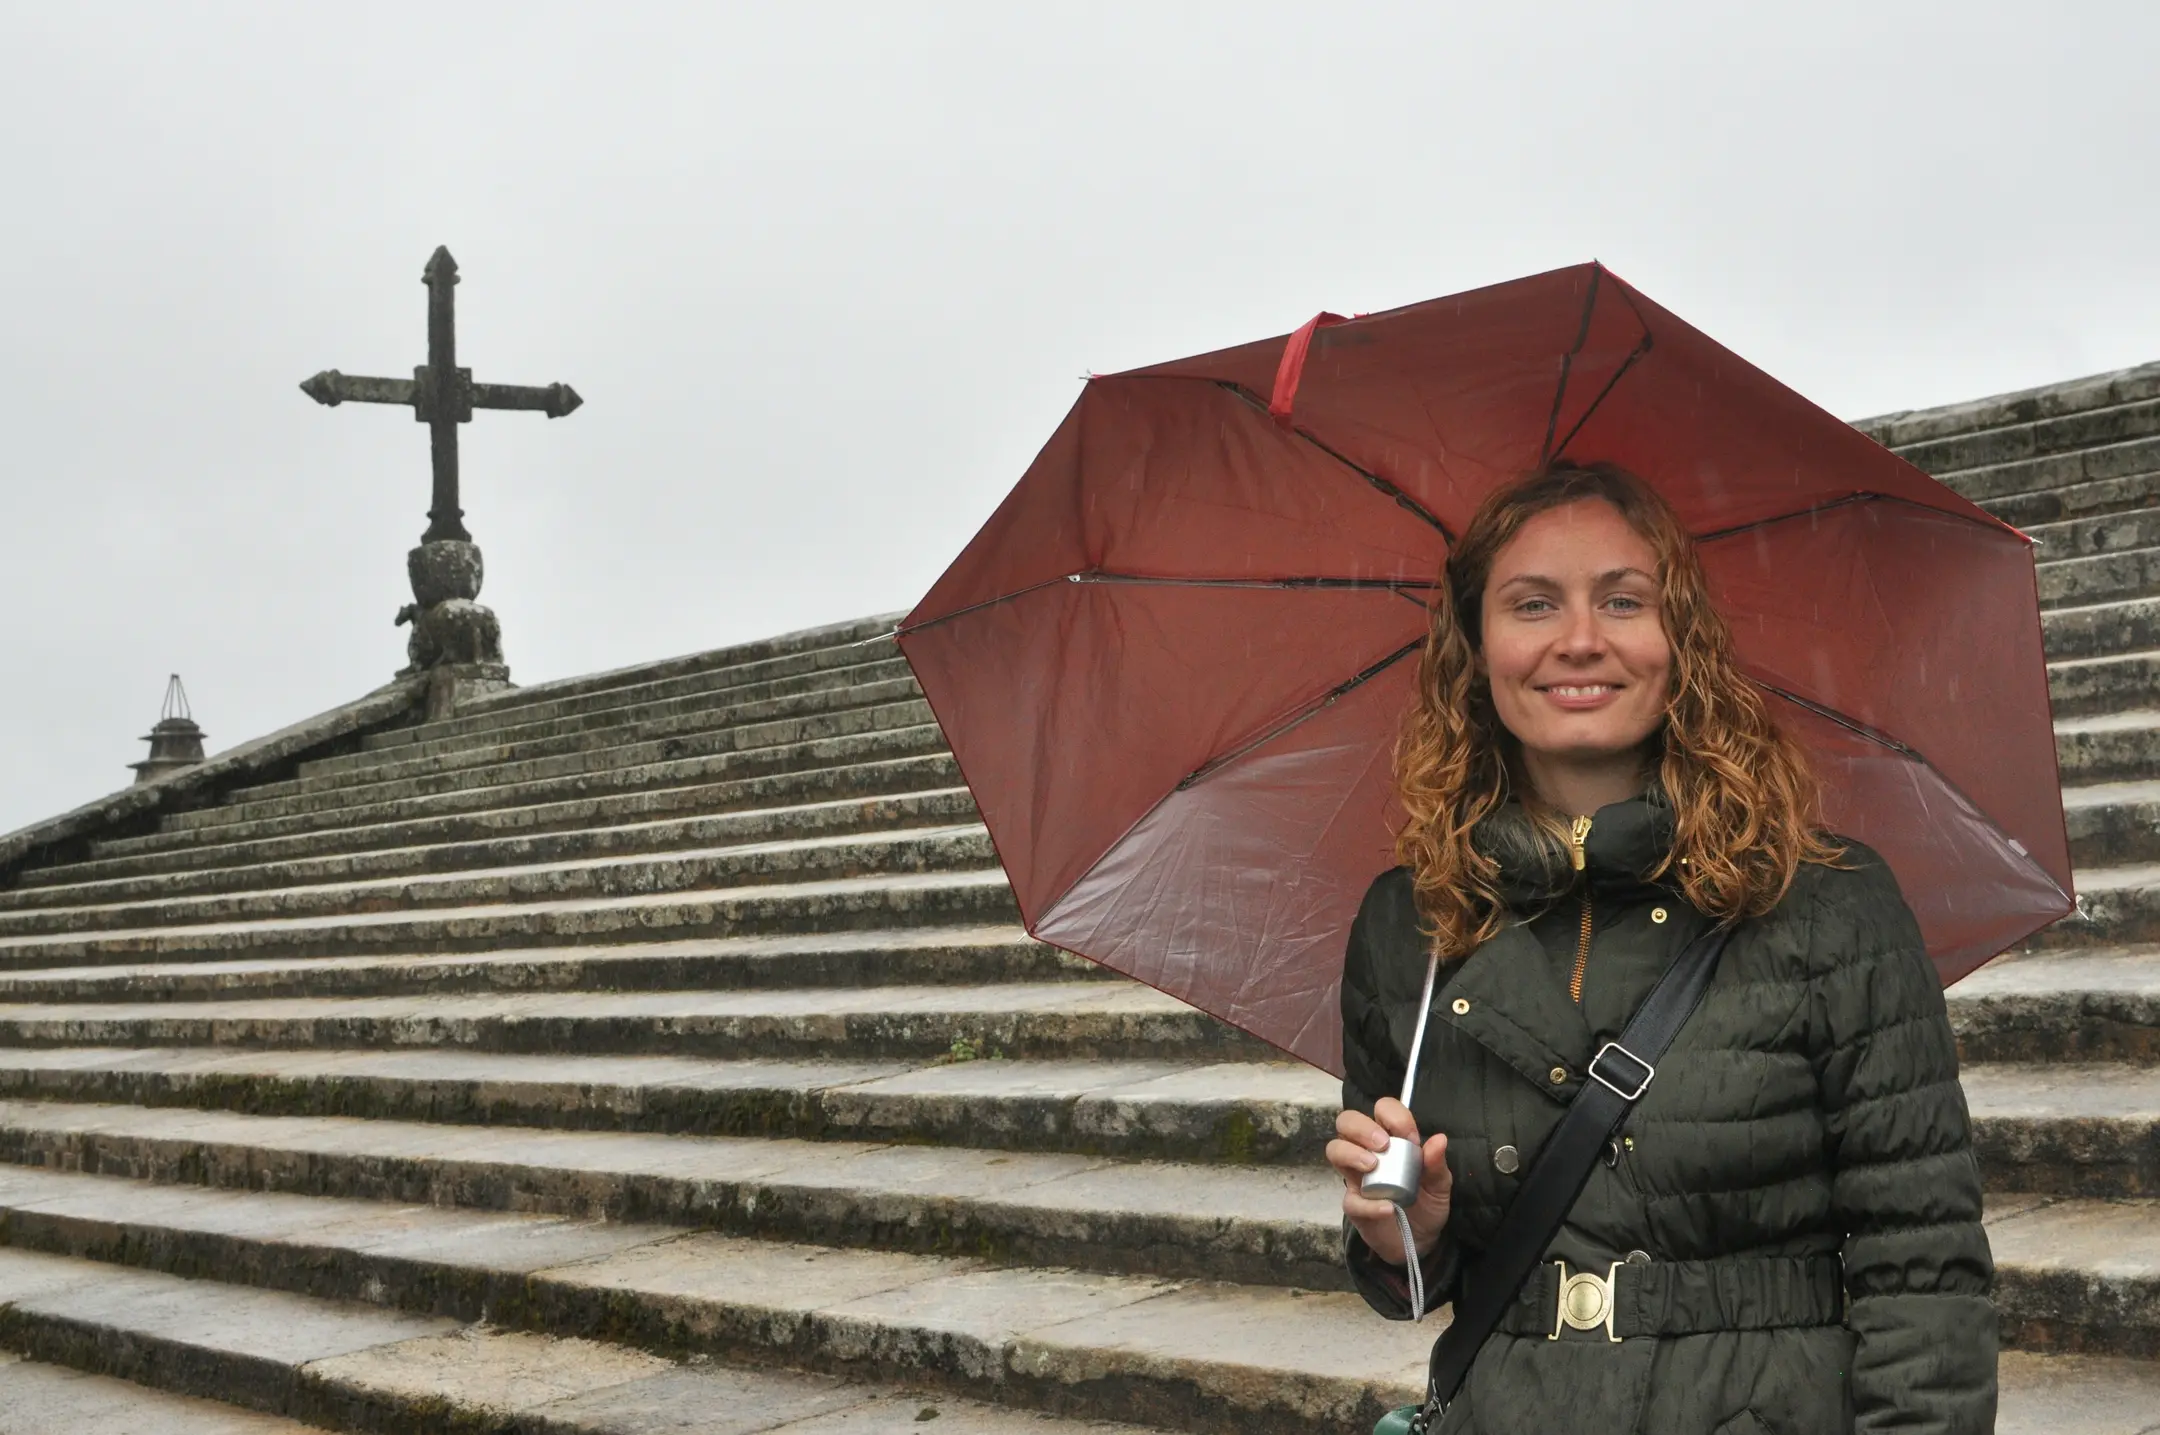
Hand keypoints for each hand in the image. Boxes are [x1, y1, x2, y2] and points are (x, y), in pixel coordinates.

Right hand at [1327, 1098, 1452, 1266]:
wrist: (1420, 1240)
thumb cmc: (1426, 1204)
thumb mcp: (1439, 1184)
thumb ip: (1437, 1163)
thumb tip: (1439, 1139)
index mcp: (1391, 1140)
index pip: (1381, 1110)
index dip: (1393, 1116)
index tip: (1410, 1137)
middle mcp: (1368, 1152)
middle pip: (1347, 1121)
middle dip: (1362, 1127)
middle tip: (1382, 1145)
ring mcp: (1357, 1177)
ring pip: (1335, 1149)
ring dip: (1352, 1153)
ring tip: (1373, 1166)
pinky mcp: (1354, 1206)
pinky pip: (1351, 1199)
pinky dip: (1369, 1203)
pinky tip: (1388, 1207)